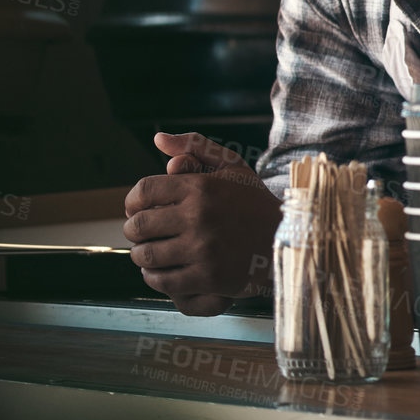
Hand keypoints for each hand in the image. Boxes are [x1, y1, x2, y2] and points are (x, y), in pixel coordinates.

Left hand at [123, 132, 283, 316]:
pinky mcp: (208, 277)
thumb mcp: (230, 165)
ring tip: (148, 253)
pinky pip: (164, 280)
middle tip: (139, 233)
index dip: (131, 201)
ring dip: (141, 255)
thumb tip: (158, 138)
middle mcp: (198, 217)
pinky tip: (160, 271)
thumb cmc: (253, 200)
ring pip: (147, 255)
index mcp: (200, 187)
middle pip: (140, 225)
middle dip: (133, 230)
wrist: (287, 238)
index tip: (136, 209)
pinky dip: (154, 277)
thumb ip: (194, 146)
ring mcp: (202, 249)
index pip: (144, 191)